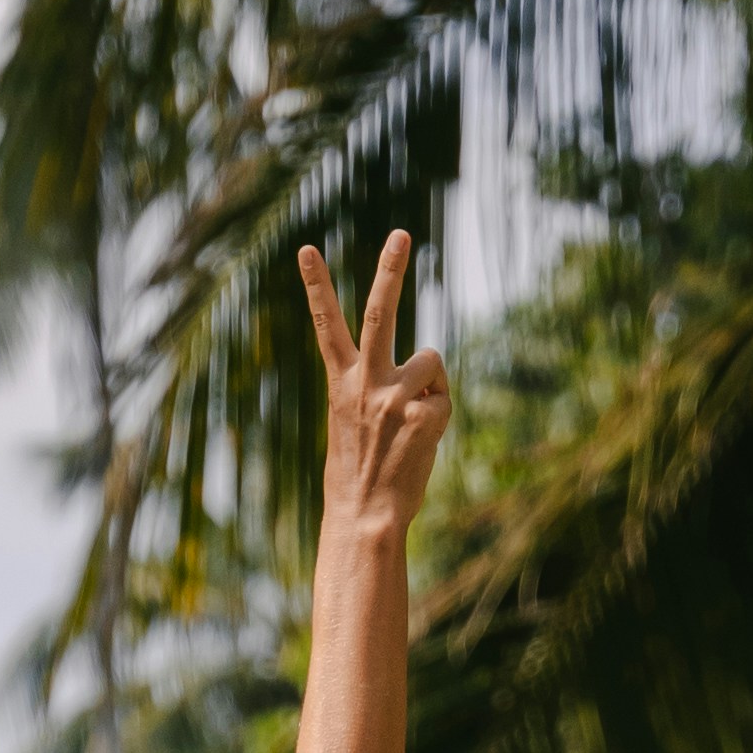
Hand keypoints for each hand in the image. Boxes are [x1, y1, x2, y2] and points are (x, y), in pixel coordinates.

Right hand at [299, 231, 450, 544]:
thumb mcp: (355, 422)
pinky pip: (444, 399)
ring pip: (431, 361)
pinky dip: (439, 417)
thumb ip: (377, 388)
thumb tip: (425, 373)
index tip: (308, 249)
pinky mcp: (423, 416)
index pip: (326, 325)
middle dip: (390, 270)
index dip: (317, 286)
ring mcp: (395, 398)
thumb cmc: (360, 474)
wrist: (365, 518)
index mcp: (342, 383)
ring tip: (411, 424)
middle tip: (401, 234)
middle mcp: (366, 383)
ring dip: (430, 386)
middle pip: (379, 313)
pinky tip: (421, 443)